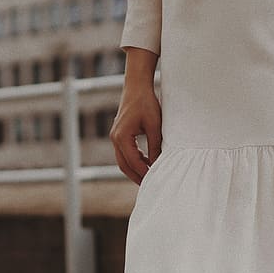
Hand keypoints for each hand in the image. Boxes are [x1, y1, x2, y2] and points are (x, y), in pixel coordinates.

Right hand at [111, 47, 162, 184]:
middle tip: (151, 185)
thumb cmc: (146, 103)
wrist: (137, 87)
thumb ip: (155, 146)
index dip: (144, 172)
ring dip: (135, 169)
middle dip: (137, 176)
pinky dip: (134, 160)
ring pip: (123, 161)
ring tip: (150, 176)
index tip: (156, 179)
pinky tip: (147, 163)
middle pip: (124, 165)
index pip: (133, 162)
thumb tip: (158, 164)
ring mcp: (115, 137)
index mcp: (121, 137)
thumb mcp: (155, 126)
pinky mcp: (119, 134)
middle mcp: (115, 138)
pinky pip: (124, 153)